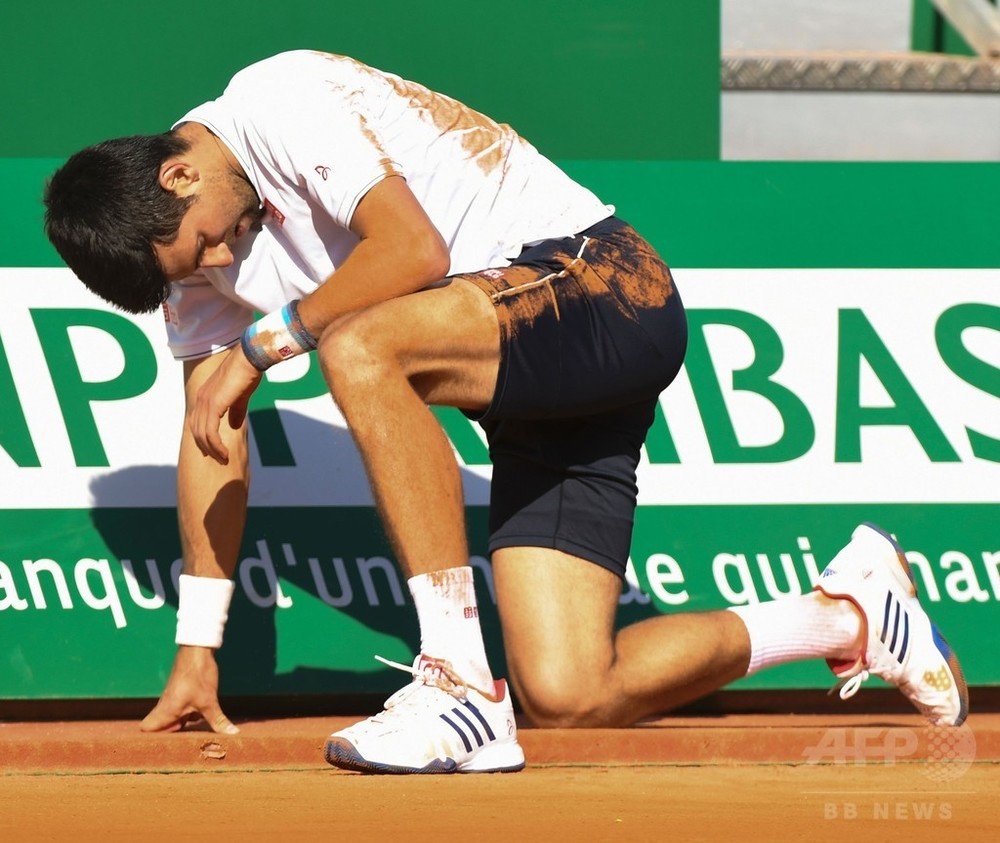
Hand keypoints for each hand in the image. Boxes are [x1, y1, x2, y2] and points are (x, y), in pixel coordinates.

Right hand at [140, 646, 238, 734]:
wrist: (197, 650)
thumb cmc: (197, 675)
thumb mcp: (209, 701)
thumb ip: (218, 721)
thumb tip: (232, 736)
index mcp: (166, 710)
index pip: (145, 729)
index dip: (151, 739)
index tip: (165, 746)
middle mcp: (165, 706)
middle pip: (159, 727)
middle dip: (171, 735)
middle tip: (184, 742)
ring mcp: (172, 700)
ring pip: (172, 719)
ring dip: (182, 725)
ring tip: (195, 732)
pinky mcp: (180, 694)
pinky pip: (180, 710)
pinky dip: (189, 716)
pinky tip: (201, 716)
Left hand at [189, 348, 261, 463]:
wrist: (250, 359)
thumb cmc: (247, 373)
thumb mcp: (240, 396)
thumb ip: (235, 411)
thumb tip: (233, 425)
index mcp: (205, 396)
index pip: (197, 423)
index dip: (203, 439)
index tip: (214, 451)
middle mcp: (201, 399)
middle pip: (196, 431)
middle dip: (207, 448)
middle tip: (220, 459)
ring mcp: (205, 402)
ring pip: (202, 434)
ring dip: (212, 450)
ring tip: (223, 459)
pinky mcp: (214, 405)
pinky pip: (210, 431)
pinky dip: (216, 445)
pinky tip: (224, 452)